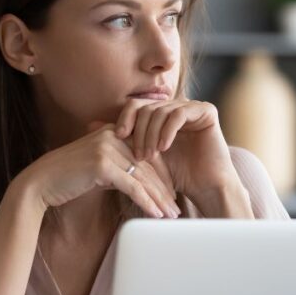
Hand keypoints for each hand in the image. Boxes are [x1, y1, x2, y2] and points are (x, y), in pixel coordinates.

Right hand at [18, 121, 180, 218]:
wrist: (40, 183)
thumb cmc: (68, 178)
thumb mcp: (98, 168)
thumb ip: (119, 167)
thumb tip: (141, 183)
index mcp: (113, 132)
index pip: (147, 154)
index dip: (162, 176)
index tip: (172, 195)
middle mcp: (112, 136)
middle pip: (148, 165)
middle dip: (164, 189)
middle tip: (176, 208)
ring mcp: (107, 149)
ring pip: (143, 177)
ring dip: (159, 199)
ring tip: (171, 215)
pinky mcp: (102, 165)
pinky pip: (132, 186)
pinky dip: (147, 202)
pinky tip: (156, 215)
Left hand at [113, 97, 239, 202]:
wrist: (205, 187)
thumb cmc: (175, 176)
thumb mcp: (142, 157)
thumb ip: (121, 139)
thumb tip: (89, 125)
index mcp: (161, 113)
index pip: (136, 106)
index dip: (125, 119)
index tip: (117, 137)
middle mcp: (176, 106)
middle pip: (147, 107)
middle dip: (139, 132)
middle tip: (137, 155)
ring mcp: (192, 107)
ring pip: (161, 111)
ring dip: (151, 134)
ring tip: (149, 156)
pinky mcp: (206, 111)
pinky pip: (179, 114)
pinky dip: (168, 131)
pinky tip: (164, 148)